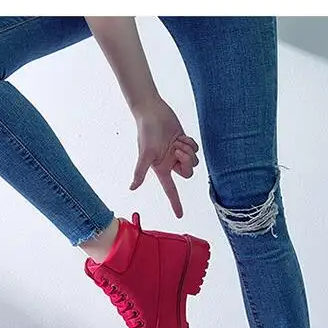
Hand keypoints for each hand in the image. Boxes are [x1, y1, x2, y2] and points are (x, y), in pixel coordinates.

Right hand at [130, 97, 199, 217]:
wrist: (151, 111)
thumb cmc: (146, 131)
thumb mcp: (145, 153)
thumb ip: (140, 171)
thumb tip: (131, 188)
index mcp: (162, 169)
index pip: (170, 190)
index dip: (175, 203)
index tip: (180, 216)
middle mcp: (170, 162)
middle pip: (188, 172)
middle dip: (187, 161)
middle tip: (178, 149)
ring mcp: (177, 152)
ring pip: (194, 160)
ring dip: (188, 150)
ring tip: (177, 142)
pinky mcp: (183, 141)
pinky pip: (195, 148)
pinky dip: (190, 143)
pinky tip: (181, 136)